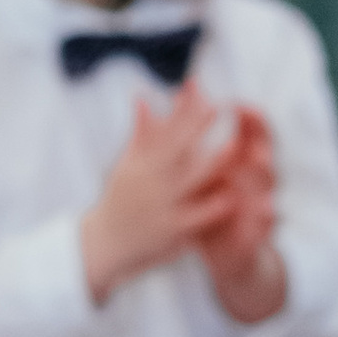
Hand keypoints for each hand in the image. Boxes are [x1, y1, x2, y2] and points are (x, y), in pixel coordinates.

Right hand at [82, 82, 246, 302]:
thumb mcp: (126, 166)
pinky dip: (212, 207)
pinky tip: (231, 197)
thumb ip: (140, 134)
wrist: (103, 245)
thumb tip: (142, 98)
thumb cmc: (119, 201)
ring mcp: (160, 206)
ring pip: (188, 180)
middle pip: (176, 149)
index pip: (163, 130)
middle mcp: (149, 181)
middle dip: (196, 127)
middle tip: (219, 107)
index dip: (182, 111)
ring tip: (235, 145)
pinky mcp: (169, 231)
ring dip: (212, 162)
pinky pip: (195, 217)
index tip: (200, 91)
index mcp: (140, 163)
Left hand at [194, 103, 286, 324]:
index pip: (252, 134)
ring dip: (265, 176)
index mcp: (240, 163)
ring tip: (261, 163)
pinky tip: (266, 212)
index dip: (250, 119)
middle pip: (264, 156)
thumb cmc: (207, 204)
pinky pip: (265, 224)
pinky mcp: (258, 234)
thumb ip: (192, 132)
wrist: (223, 253)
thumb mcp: (197, 170)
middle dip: (261, 143)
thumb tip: (184, 91)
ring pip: (268, 188)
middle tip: (255, 131)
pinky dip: (266, 219)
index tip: (238, 104)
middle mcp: (254, 181)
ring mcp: (259, 206)